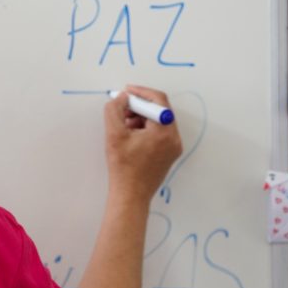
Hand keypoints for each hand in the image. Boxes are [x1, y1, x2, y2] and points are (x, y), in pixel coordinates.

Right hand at [103, 85, 181, 204]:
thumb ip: (115, 109)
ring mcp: (173, 147)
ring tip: (124, 126)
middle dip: (139, 106)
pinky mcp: (169, 154)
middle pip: (160, 110)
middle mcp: (174, 138)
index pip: (158, 100)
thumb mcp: (114, 133)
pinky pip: (159, 133)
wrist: (131, 195)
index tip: (125, 93)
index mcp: (164, 131)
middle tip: (122, 109)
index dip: (140, 92)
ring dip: (141, 118)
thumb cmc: (123, 167)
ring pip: (159, 121)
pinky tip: (130, 136)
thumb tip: (122, 97)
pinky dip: (145, 129)